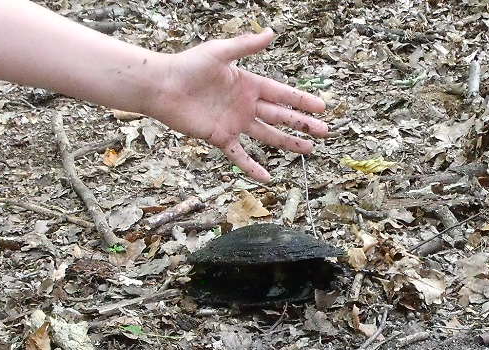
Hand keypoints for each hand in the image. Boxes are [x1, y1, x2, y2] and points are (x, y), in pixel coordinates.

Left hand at [151, 28, 327, 181]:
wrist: (163, 87)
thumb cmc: (189, 66)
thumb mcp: (220, 53)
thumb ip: (245, 46)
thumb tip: (271, 33)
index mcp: (248, 84)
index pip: (282, 94)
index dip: (302, 101)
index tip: (322, 108)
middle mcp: (245, 105)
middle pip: (280, 116)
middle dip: (303, 124)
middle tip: (324, 132)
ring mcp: (234, 123)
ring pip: (267, 135)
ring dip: (287, 142)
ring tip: (308, 149)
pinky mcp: (220, 137)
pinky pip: (240, 156)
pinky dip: (252, 167)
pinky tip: (267, 178)